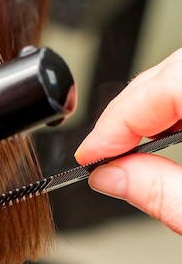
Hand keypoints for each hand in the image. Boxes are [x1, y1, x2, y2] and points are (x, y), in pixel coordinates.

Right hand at [75, 48, 181, 233]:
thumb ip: (161, 192)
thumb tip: (109, 177)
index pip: (168, 84)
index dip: (118, 120)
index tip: (91, 154)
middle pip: (171, 71)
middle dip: (127, 113)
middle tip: (101, 155)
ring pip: (180, 74)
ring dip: (148, 109)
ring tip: (125, 149)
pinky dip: (172, 108)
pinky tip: (162, 135)